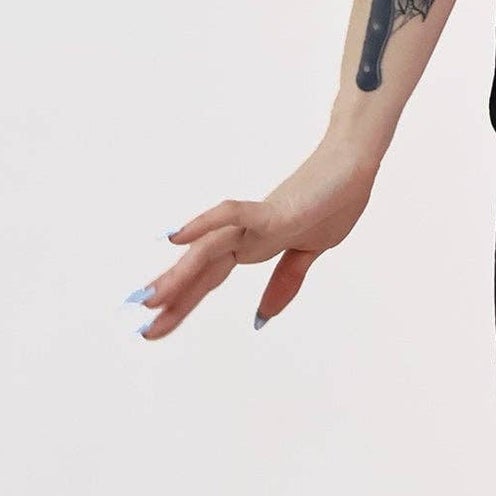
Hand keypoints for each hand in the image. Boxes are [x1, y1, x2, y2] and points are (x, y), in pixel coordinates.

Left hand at [129, 129, 378, 338]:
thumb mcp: (309, 253)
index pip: (208, 280)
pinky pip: (234, 216)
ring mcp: (256, 223)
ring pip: (208, 251)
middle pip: (200, 271)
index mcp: (253, 248)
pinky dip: (205, 224)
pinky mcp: (273, 211)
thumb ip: (284, 282)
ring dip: (179, 276)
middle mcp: (246, 236)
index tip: (154, 328)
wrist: (355, 166)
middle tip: (141, 329)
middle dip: (171, 300)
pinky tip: (176, 235)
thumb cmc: (333, 201)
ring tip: (150, 300)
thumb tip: (260, 318)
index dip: (182, 304)